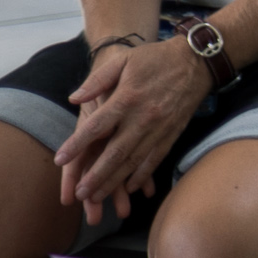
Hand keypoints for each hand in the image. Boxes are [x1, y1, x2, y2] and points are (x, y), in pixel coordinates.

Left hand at [58, 39, 208, 224]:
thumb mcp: (124, 60)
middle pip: (115, 152)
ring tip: (97, 197)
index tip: (60, 159)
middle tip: (80, 193)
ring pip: (134, 161)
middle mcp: (143, 117)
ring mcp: (160, 128)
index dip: (77, 144)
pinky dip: (142, 175)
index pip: (97, 127)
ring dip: (115, 181)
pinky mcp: (173, 133)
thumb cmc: (156, 59)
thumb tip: (74, 99)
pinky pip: (156, 159)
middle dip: (96, 175)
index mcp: (128, 98)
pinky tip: (129, 187)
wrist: (198, 61)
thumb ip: (98, 80)